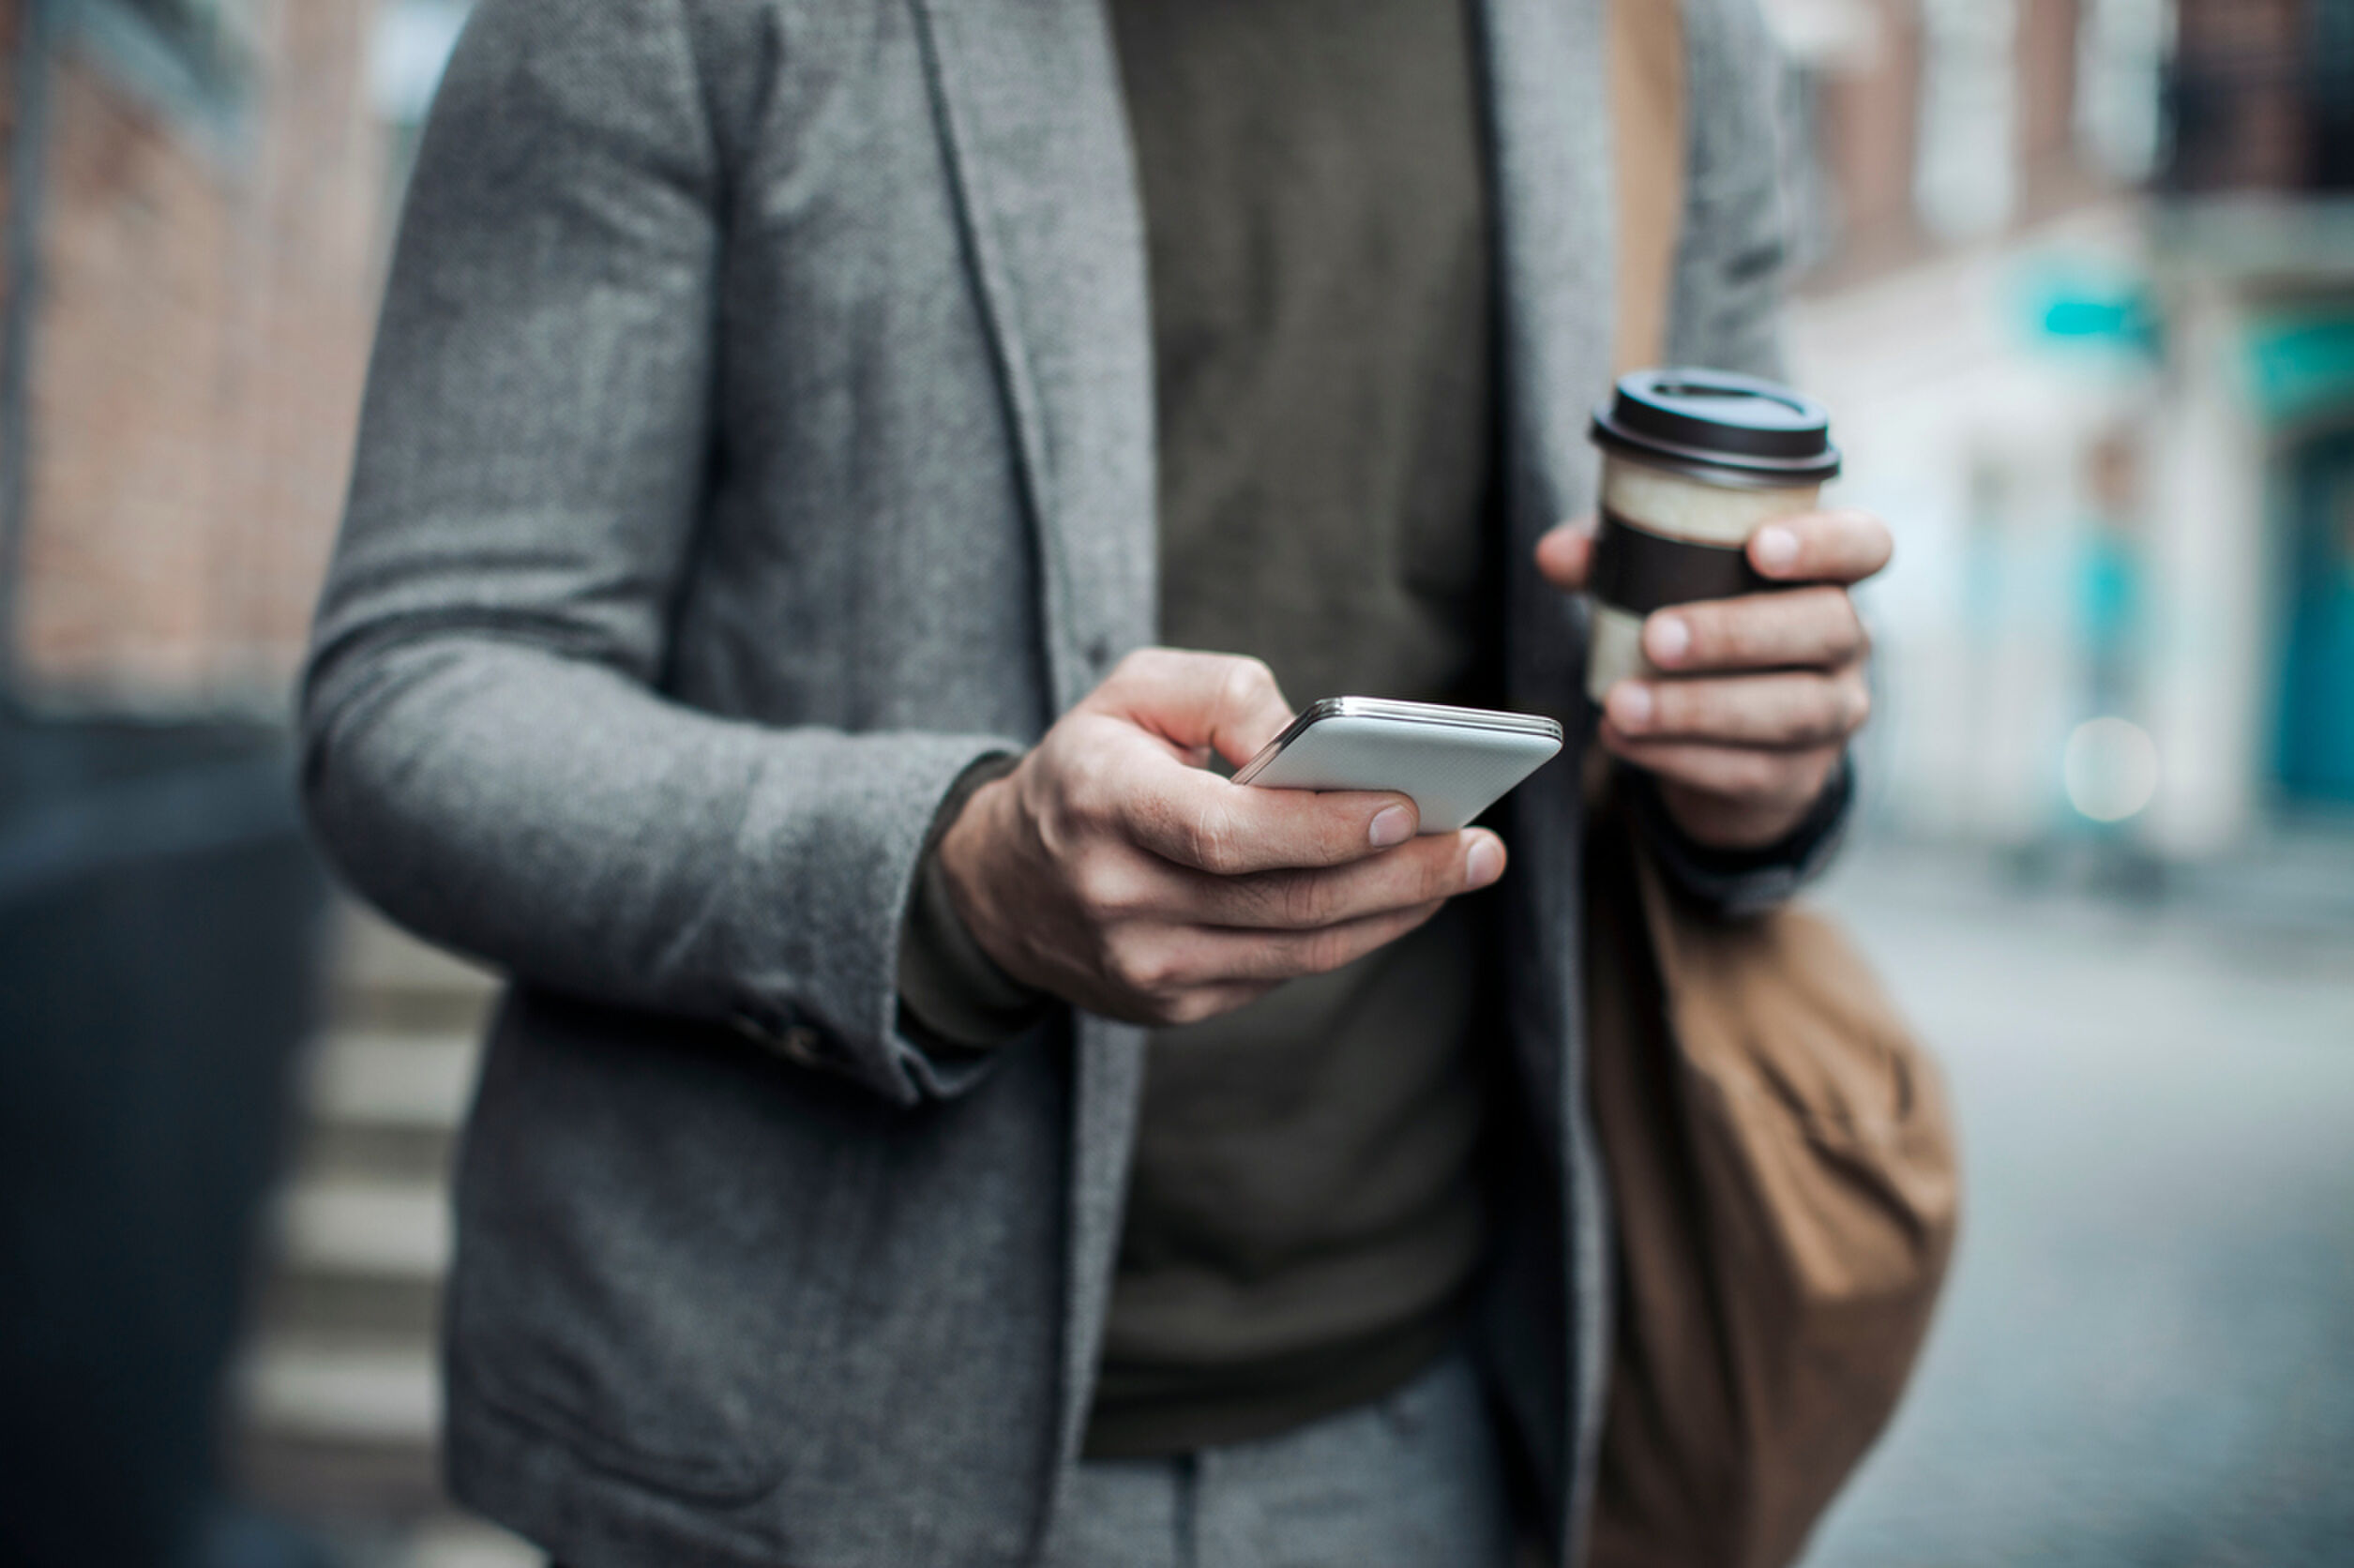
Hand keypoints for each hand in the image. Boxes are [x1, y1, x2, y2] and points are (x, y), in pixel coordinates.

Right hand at [936, 649, 1507, 1026]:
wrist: (999, 885)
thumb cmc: (1090, 765)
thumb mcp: (1133, 691)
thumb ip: (1226, 695)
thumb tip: (1315, 745)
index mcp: (1101, 803)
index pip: (1224, 833)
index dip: (1320, 828)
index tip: (1405, 806)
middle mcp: (1118, 897)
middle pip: (1283, 901)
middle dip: (1398, 873)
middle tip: (1479, 844)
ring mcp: (1144, 966)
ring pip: (1297, 951)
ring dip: (1395, 911)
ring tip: (1465, 868)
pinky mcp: (1171, 1005)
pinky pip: (1283, 972)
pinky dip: (1353, 935)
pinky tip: (1402, 897)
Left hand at [1535, 509, 1890, 848]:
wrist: (1723, 744)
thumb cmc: (1698, 631)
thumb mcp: (1659, 584)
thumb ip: (1616, 558)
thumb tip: (1557, 553)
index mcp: (1827, 576)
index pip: (1864, 545)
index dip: (1825, 542)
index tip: (1761, 547)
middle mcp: (1847, 642)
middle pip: (1827, 628)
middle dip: (1737, 633)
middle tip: (1657, 638)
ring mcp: (1834, 713)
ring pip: (1791, 709)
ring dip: (1698, 707)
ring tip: (1622, 703)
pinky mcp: (1798, 777)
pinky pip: (1751, 770)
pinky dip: (1679, 756)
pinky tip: (1625, 740)